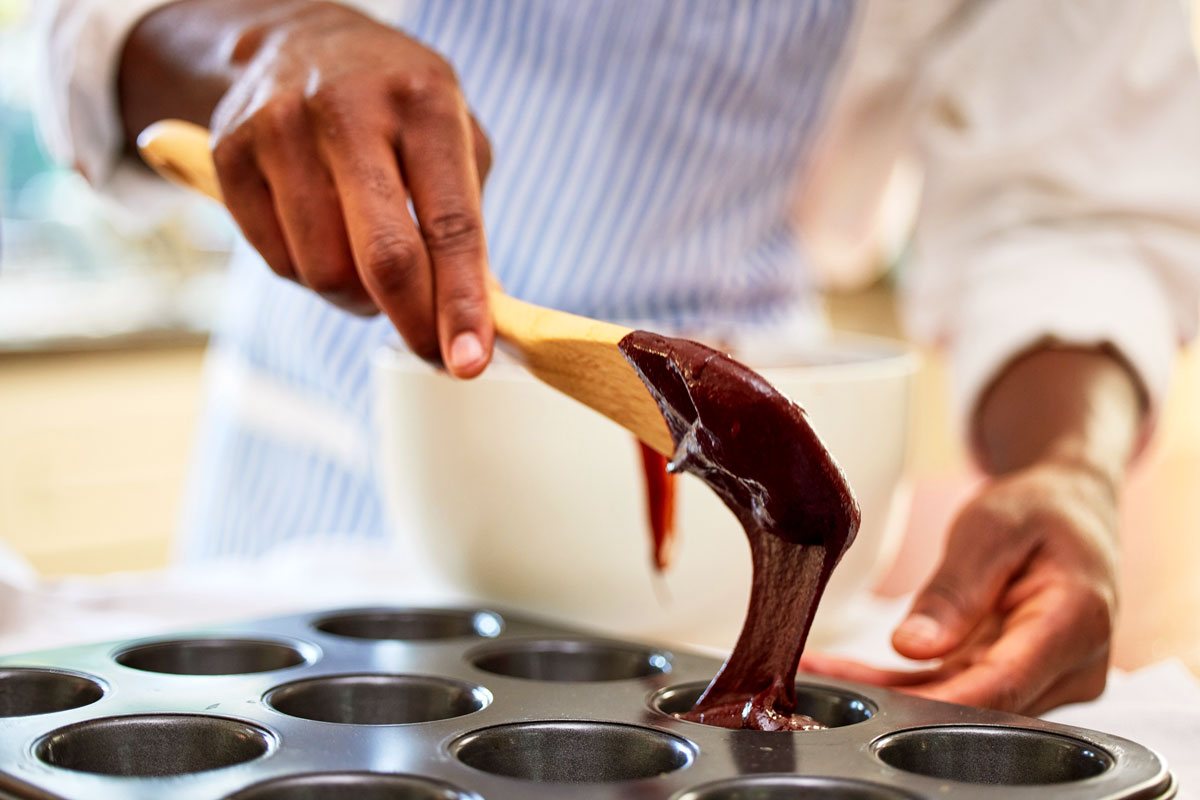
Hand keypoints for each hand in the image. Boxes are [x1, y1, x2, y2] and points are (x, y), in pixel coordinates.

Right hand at [124, 0, 493, 375]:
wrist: (296, 39)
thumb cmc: (396, 108)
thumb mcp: (451, 141)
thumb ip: (467, 228)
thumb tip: (480, 320)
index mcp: (423, 104)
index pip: (450, 224)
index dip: (461, 304)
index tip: (470, 365)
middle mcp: (349, 109)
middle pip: (382, 257)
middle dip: (412, 322)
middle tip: (430, 352)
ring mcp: (280, 128)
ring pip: (324, 272)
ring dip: (358, 298)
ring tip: (371, 268)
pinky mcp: (229, 154)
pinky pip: (278, 262)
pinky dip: (310, 275)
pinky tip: (324, 239)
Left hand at [802, 460, 1118, 714]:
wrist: (1071, 507)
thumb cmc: (1040, 508)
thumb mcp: (991, 528)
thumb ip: (954, 590)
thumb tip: (911, 648)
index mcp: (1077, 623)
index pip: (1003, 683)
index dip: (936, 699)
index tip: (875, 701)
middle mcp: (1072, 667)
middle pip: (977, 702)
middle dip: (897, 699)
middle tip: (824, 679)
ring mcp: (1047, 680)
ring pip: (960, 702)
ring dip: (891, 693)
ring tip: (822, 671)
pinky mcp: (1018, 680)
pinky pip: (957, 689)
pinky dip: (904, 683)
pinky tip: (851, 674)